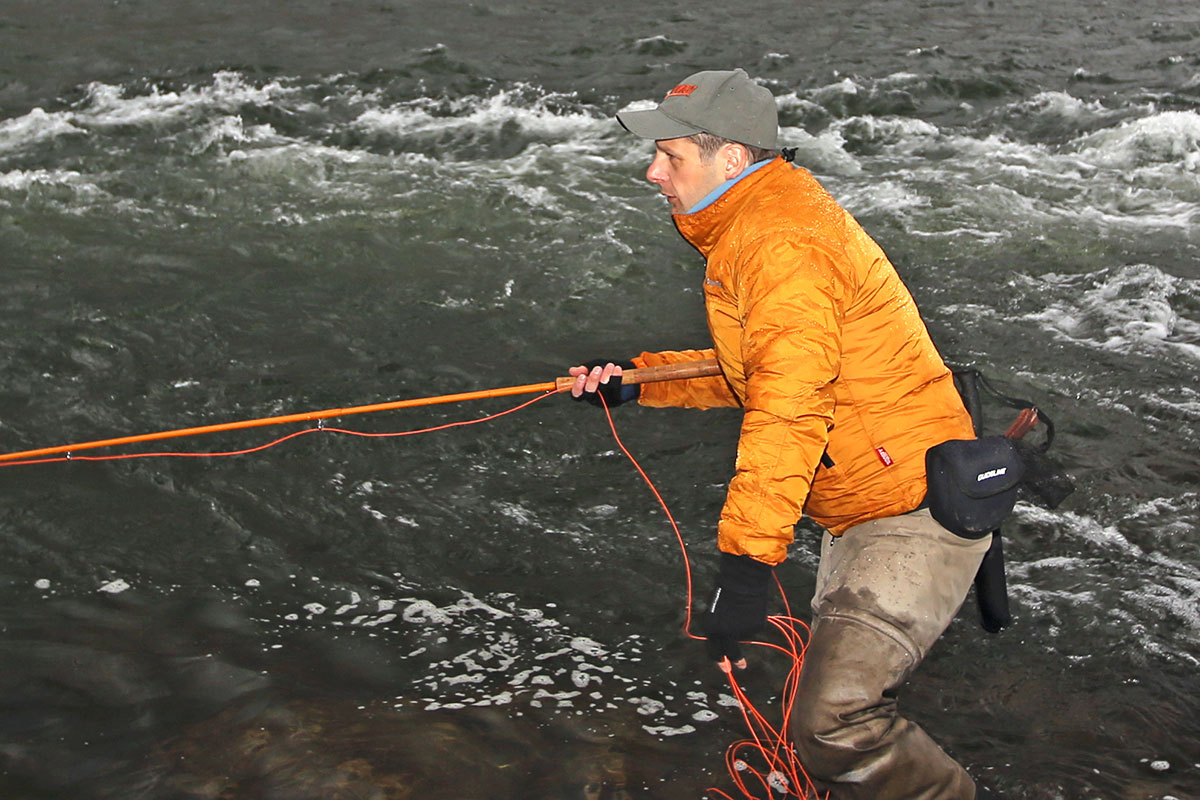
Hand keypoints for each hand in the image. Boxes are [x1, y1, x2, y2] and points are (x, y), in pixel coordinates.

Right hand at [569, 359, 638, 406]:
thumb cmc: (604, 370)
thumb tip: (572, 371)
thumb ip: (584, 369)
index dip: (578, 386)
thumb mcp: (593, 366)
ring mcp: (604, 400)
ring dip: (606, 376)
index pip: (576, 394)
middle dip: (593, 380)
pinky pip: (616, 390)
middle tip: (598, 368)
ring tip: (610, 365)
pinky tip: (617, 369)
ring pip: (604, 391)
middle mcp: (593, 398)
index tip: (582, 376)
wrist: (624, 372)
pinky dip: (616, 378)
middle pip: (589, 394)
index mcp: (584, 392)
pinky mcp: (616, 399)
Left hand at [704, 552, 772, 668]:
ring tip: (740, 610)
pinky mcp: (756, 628)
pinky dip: (751, 622)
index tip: (725, 669)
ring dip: (742, 628)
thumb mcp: (714, 612)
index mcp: (711, 630)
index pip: (714, 651)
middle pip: (732, 652)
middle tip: (741, 666)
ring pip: (743, 636)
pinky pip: (753, 628)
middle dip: (736, 661)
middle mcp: (726, 635)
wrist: (742, 582)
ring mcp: (742, 632)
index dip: (719, 661)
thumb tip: (724, 642)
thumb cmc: (724, 592)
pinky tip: (749, 609)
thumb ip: (718, 628)